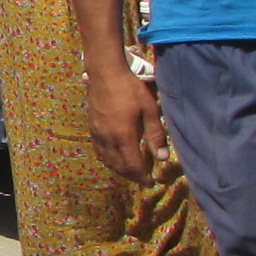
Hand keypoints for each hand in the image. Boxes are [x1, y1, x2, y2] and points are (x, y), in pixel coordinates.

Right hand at [85, 67, 167, 182]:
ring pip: (107, 160)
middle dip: (132, 176)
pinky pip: (99, 151)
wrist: (106, 73)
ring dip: (120, 170)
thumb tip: (163, 158)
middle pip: (119, 166)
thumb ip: (156, 135)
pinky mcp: (92, 127)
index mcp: (124, 136)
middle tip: (143, 179)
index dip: (143, 177)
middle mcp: (108, 139)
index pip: (133, 165)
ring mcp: (98, 133)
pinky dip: (108, 159)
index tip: (151, 183)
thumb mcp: (150, 109)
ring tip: (131, 171)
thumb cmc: (131, 89)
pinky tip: (114, 158)